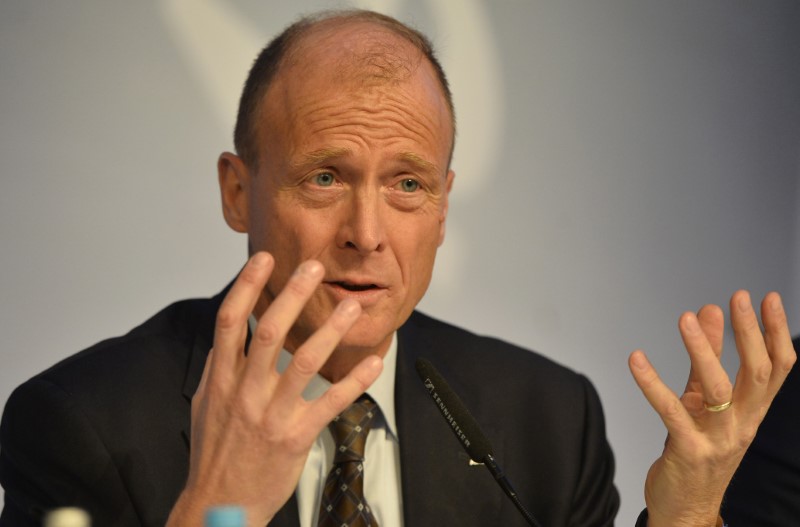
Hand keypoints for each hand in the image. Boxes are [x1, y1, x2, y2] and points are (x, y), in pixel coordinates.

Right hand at [166, 252, 383, 526]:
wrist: (220, 503)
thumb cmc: (214, 453)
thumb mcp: (204, 405)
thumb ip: (218, 368)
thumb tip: (228, 336)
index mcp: (220, 379)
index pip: (230, 321)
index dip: (246, 286)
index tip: (264, 260)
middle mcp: (244, 392)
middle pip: (269, 331)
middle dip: (292, 295)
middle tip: (313, 267)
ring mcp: (271, 414)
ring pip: (303, 361)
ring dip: (330, 330)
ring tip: (351, 306)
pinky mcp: (295, 436)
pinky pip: (331, 402)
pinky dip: (355, 381)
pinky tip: (374, 362)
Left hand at [629, 290, 795, 526]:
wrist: (686, 509)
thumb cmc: (697, 450)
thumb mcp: (704, 402)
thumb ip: (707, 358)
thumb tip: (708, 311)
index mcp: (751, 411)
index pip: (776, 368)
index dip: (775, 333)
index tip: (769, 299)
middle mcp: (741, 424)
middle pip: (756, 374)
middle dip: (749, 333)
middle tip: (737, 298)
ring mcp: (717, 439)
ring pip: (717, 389)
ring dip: (702, 351)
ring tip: (686, 318)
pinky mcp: (687, 450)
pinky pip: (670, 411)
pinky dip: (652, 383)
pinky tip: (636, 359)